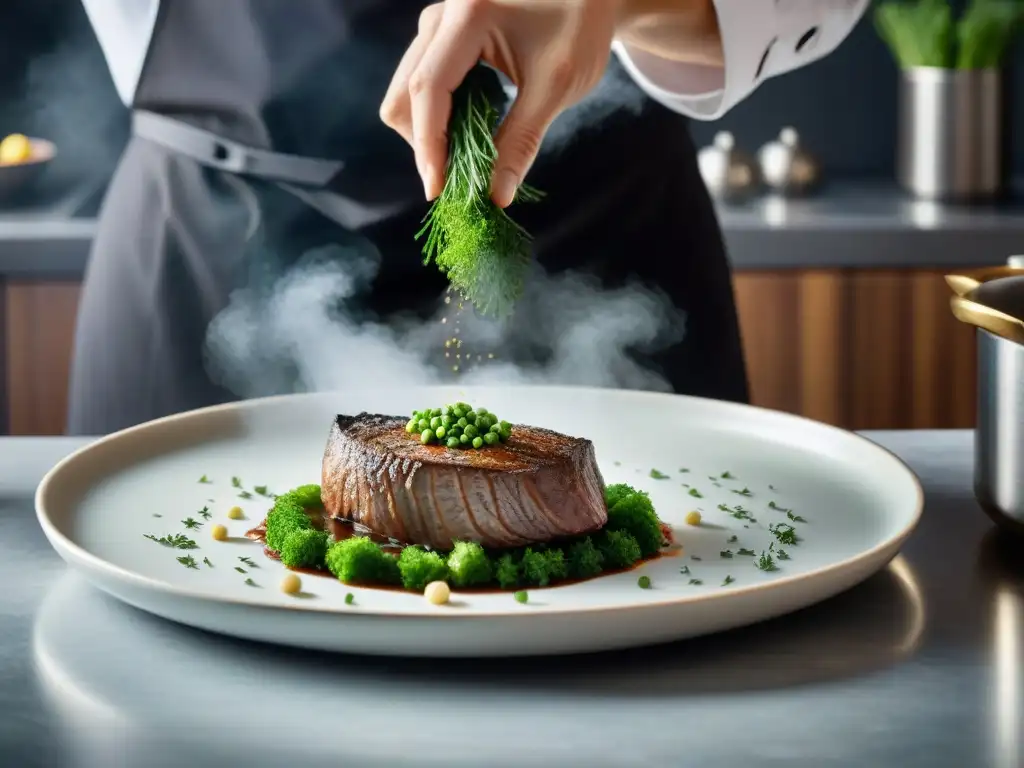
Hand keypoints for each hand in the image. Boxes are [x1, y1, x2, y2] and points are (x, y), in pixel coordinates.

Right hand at [380, 0, 618, 207]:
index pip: (428, 89)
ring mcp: (436, 24)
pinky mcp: (441, 37)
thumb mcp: (555, 87)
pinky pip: (422, 86)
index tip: (438, 190)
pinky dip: (440, 119)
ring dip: (431, 134)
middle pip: (403, 94)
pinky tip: (470, 134)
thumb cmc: (580, 28)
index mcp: (468, 16)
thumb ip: (521, 142)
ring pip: (407, 93)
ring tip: (470, 159)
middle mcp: (440, 15)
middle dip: (425, 144)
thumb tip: (495, 197)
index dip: (428, 145)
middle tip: (457, 181)